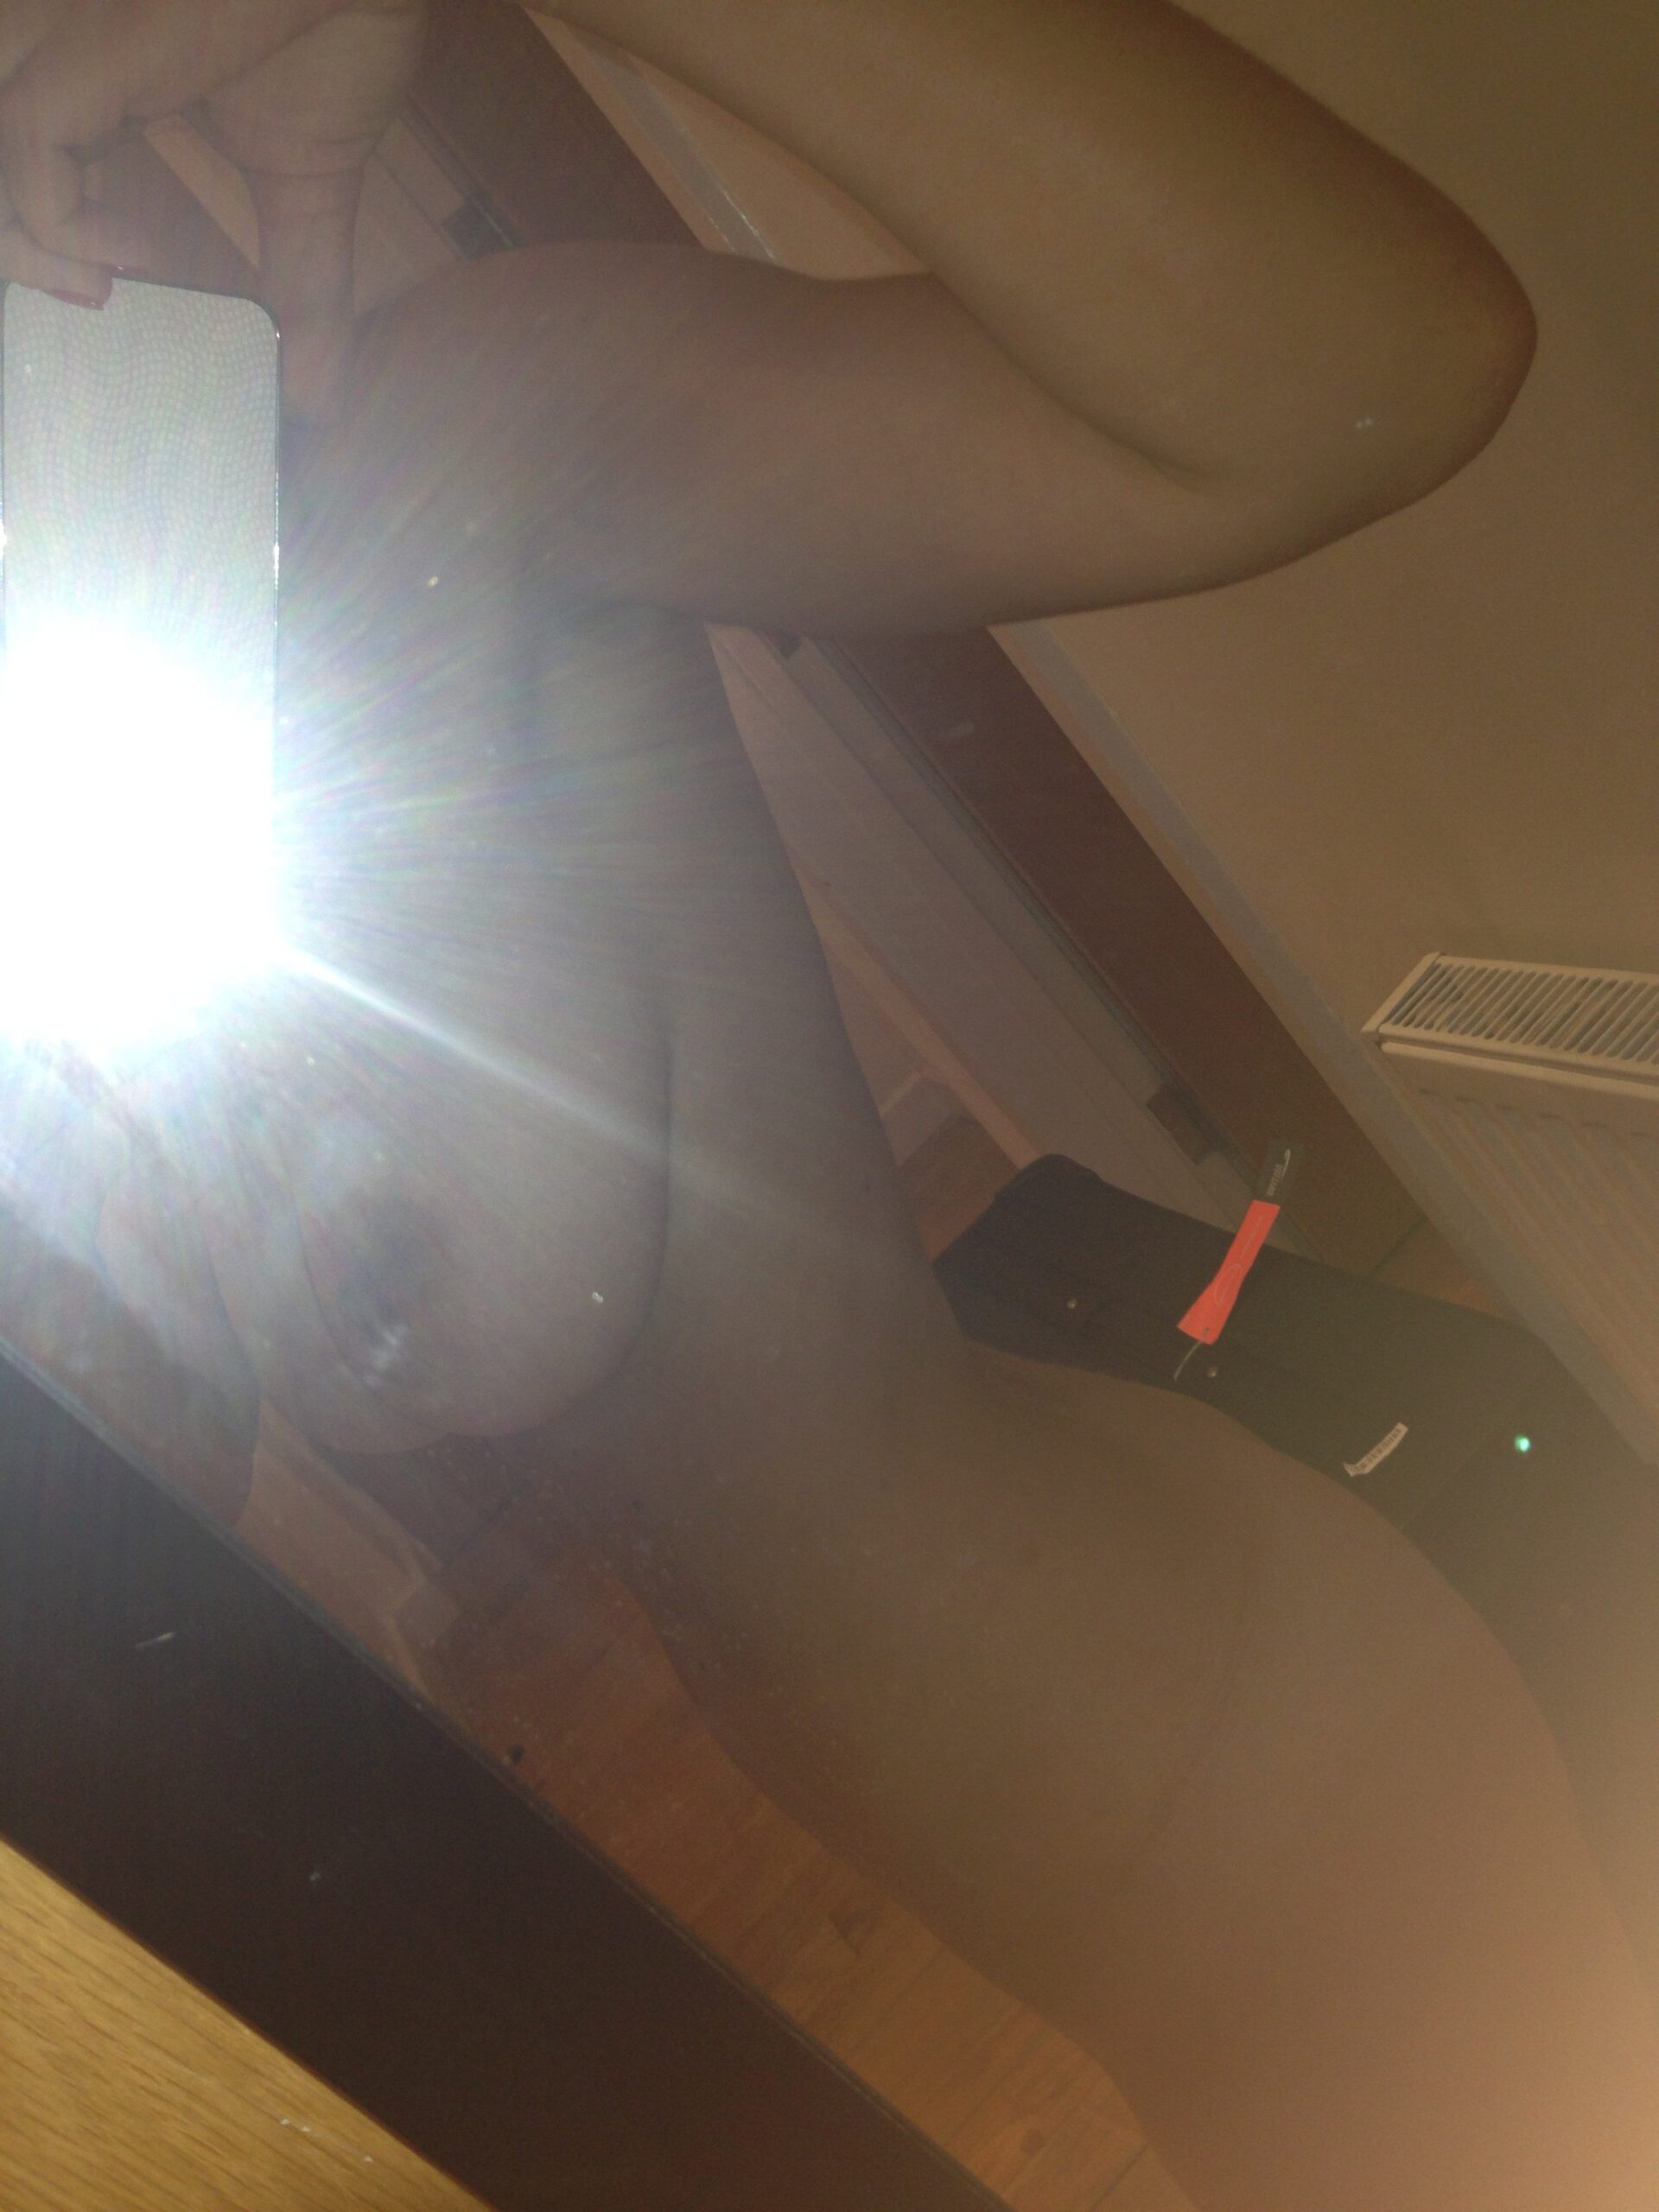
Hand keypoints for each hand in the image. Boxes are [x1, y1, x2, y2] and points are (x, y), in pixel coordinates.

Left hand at [0, 1, 424, 417]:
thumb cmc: (340, 40)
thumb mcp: (311, 192)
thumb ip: (307, 289)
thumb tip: (322, 400)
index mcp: (111, 76)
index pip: (34, 154)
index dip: (44, 229)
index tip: (108, 287)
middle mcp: (78, 57)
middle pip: (2, 160)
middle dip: (21, 245)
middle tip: (88, 300)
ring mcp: (79, 50)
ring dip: (25, 245)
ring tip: (98, 289)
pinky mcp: (97, 55)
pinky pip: (29, 147)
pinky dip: (61, 224)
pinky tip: (127, 255)